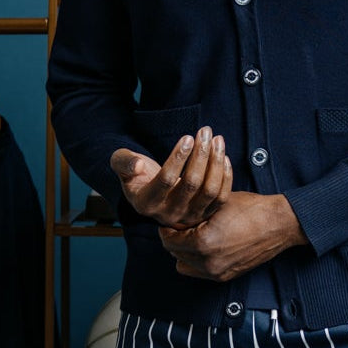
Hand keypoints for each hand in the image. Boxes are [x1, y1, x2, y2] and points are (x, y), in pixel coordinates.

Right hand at [110, 127, 231, 227]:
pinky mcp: (205, 214)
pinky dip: (225, 176)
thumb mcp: (122, 165)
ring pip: (210, 191)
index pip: (166, 180)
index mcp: (146, 203)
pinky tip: (223, 156)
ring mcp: (189, 216)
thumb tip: (137, 165)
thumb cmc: (137, 173)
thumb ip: (123, 162)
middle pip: (192, 184)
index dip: (178, 158)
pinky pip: (221, 198)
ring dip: (216, 162)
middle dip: (201, 155)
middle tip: (205, 131)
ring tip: (217, 139)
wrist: (153, 193)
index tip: (187, 137)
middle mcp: (169, 214)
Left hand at [159, 191, 307, 282]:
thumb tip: (173, 217)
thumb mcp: (215, 204)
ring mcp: (218, 272)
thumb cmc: (250, 209)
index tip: (171, 220)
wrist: (278, 223)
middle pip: (175, 253)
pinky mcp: (226, 276)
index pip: (168, 240)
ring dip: (185, 251)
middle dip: (175, 239)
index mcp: (202, 242)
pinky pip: (200, 272)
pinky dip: (198, 260)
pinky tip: (207, 245)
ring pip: (185, 265)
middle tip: (181, 227)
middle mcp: (208, 262)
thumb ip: (191, 214)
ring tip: (194, 236)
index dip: (167, 228)